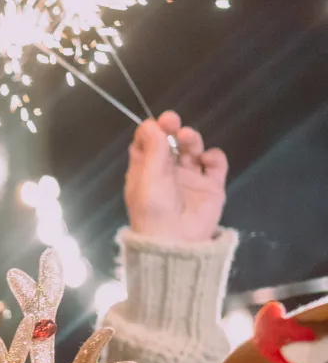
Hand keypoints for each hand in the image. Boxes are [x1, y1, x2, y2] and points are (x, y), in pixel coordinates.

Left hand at [125, 110, 228, 242]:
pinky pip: (215, 165)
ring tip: (187, 138)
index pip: (147, 142)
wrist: (175, 241)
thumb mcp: (148, 177)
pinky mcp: (211, 187)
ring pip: (192, 149)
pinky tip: (206, 160)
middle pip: (170, 142)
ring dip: (191, 139)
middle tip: (172, 120)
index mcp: (146, 170)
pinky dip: (214, 157)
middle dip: (171, 128)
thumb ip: (153, 149)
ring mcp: (190, 178)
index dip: (152, 129)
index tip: (158, 122)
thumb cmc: (154, 208)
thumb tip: (150, 124)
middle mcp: (167, 171)